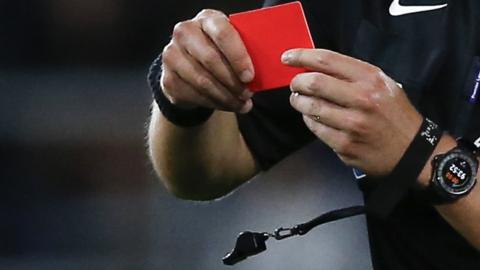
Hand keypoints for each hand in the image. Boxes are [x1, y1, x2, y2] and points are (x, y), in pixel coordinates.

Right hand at [160, 9, 253, 112]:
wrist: (189, 66)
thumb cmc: (219, 53)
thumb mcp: (232, 45)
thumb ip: (245, 51)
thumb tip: (266, 71)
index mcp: (207, 19)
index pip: (223, 34)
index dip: (238, 57)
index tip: (250, 76)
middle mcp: (185, 33)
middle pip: (211, 59)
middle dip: (233, 81)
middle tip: (248, 94)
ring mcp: (172, 55)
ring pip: (202, 81)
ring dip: (226, 97)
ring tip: (241, 104)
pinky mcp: (168, 79)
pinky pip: (194, 95)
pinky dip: (214, 104)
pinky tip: (227, 106)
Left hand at [283, 49, 422, 175]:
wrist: (412, 150)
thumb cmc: (394, 114)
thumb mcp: (383, 84)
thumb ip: (353, 75)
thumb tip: (316, 68)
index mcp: (370, 79)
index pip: (327, 60)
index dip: (301, 56)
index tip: (287, 58)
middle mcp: (361, 99)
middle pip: (313, 83)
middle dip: (297, 82)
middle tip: (295, 85)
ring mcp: (352, 124)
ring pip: (310, 108)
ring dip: (299, 102)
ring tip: (300, 100)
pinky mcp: (344, 145)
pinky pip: (315, 128)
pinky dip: (309, 120)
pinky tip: (312, 117)